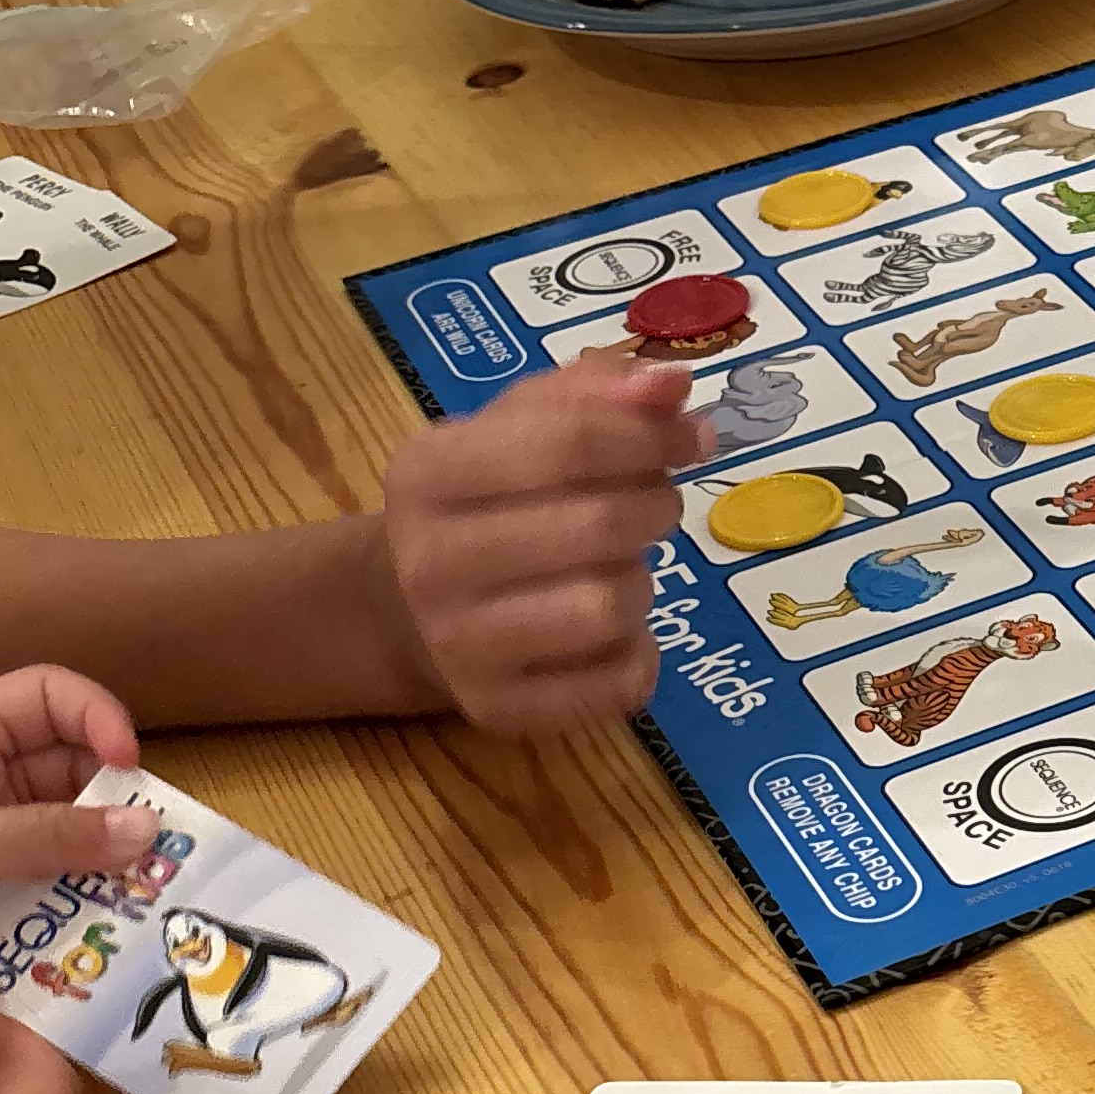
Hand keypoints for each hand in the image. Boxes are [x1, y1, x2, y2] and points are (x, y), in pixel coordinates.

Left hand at [0, 667, 140, 1093]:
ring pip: (76, 882)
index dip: (97, 721)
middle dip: (131, 827)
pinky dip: (86, 970)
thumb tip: (137, 828)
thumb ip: (35, 836)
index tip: (129, 775)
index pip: (48, 704)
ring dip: (118, 908)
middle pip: (78, 793)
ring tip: (161, 937)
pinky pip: (54, 956)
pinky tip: (110, 996)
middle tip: (174, 870)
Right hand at [379, 367, 708, 738]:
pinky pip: (618, 683)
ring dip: (641, 583)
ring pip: (611, 607)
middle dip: (654, 508)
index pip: (566, 443)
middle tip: (655, 506)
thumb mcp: (514, 429)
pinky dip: (639, 655)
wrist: (401, 613)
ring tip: (618, 569)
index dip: (650, 435)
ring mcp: (459, 646)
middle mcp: (431, 561)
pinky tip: (614, 633)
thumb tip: (673, 383)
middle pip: (599, 526)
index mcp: (428, 472)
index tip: (693, 436)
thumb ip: (594, 395)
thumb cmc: (482, 504)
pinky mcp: (498, 710)